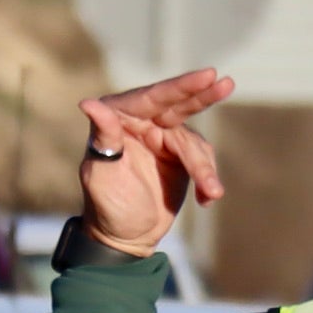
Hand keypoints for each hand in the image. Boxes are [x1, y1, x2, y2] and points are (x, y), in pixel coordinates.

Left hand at [77, 69, 233, 257]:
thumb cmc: (106, 206)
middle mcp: (141, 121)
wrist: (125, 237)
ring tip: (211, 191)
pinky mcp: (179, 155)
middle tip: (225, 83)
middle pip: (177, 104)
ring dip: (204, 167)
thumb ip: (104, 138)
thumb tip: (88, 103)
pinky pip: (202, 159)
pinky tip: (207, 198)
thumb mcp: (101, 175)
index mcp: (118, 117)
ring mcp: (162, 137)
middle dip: (202, 96)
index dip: (180, 87)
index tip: (207, 75)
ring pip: (194, 141)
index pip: (152, 97)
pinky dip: (207, 178)